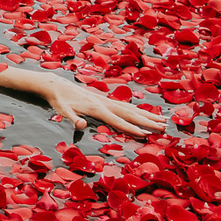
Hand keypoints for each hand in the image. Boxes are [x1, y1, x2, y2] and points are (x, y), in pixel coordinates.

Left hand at [41, 77, 167, 138]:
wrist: (57, 86)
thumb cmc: (60, 101)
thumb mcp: (62, 111)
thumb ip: (72, 119)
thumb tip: (81, 126)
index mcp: (97, 109)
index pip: (118, 121)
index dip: (132, 128)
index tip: (146, 134)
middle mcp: (105, 103)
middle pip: (131, 114)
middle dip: (148, 121)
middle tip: (164, 128)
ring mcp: (107, 101)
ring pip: (132, 109)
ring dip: (148, 115)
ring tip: (163, 121)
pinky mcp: (106, 100)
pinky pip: (126, 106)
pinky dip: (138, 110)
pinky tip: (147, 114)